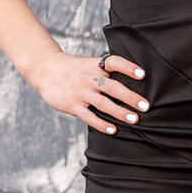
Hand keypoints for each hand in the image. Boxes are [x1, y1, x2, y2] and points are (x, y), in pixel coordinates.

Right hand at [28, 50, 149, 135]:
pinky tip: (113, 130)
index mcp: (95, 65)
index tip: (142, 75)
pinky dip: (102, 124)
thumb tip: (128, 85)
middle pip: (113, 87)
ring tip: (134, 119)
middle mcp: (89, 78)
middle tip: (146, 106)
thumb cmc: (72, 69)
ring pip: (103, 104)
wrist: (45, 70)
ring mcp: (80, 92)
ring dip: (120, 112)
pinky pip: (89, 116)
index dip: (128, 68)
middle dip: (130, 97)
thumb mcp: (88, 64)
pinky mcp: (72, 105)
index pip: (114, 62)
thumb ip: (105, 72)